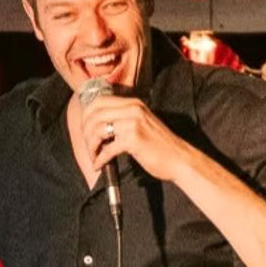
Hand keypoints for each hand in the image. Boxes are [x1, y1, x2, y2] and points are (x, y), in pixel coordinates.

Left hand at [78, 95, 193, 182]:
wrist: (179, 159)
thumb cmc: (160, 146)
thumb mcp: (142, 123)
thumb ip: (123, 119)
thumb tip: (98, 125)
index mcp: (133, 103)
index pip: (99, 101)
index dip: (86, 115)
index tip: (85, 131)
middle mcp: (132, 109)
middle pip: (94, 114)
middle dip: (86, 132)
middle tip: (88, 146)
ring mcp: (133, 123)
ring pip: (98, 130)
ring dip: (91, 146)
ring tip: (93, 156)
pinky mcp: (134, 139)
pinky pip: (107, 149)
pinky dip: (99, 159)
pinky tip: (99, 165)